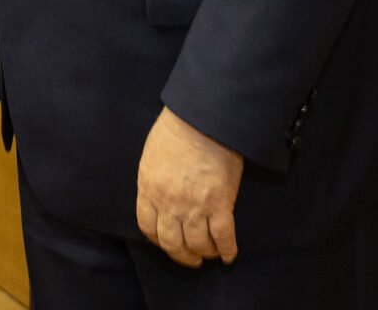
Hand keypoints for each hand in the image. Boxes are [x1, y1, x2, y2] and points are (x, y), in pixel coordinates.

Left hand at [135, 105, 244, 267]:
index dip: (157, 240)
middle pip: (171, 242)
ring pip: (197, 244)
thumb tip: (161, 192)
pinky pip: (223, 237)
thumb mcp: (152, 154)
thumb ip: (154, 178)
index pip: (147, 226)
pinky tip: (229, 256)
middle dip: (181, 256)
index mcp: (149, 188)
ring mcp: (194, 206)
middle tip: (191, 259)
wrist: (202, 118)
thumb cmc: (177, 129)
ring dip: (204, 253)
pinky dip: (227, 250)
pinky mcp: (220, 204)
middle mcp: (169, 202)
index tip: (166, 243)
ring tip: (210, 254)